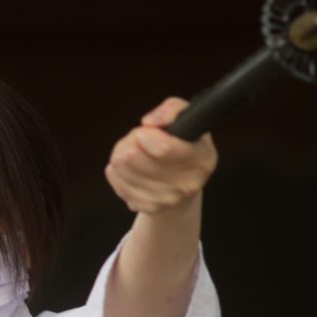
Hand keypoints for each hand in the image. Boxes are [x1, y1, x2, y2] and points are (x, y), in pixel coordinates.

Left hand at [104, 97, 217, 214]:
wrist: (183, 184)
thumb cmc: (184, 145)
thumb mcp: (187, 118)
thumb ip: (172, 109)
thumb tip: (149, 123)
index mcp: (202, 159)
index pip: (163, 149)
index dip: (144, 135)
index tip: (143, 131)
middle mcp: (187, 184)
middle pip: (133, 156)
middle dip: (131, 141)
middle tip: (139, 140)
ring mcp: (165, 199)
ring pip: (120, 165)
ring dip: (122, 153)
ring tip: (135, 152)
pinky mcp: (145, 207)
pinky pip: (114, 178)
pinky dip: (117, 169)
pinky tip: (130, 168)